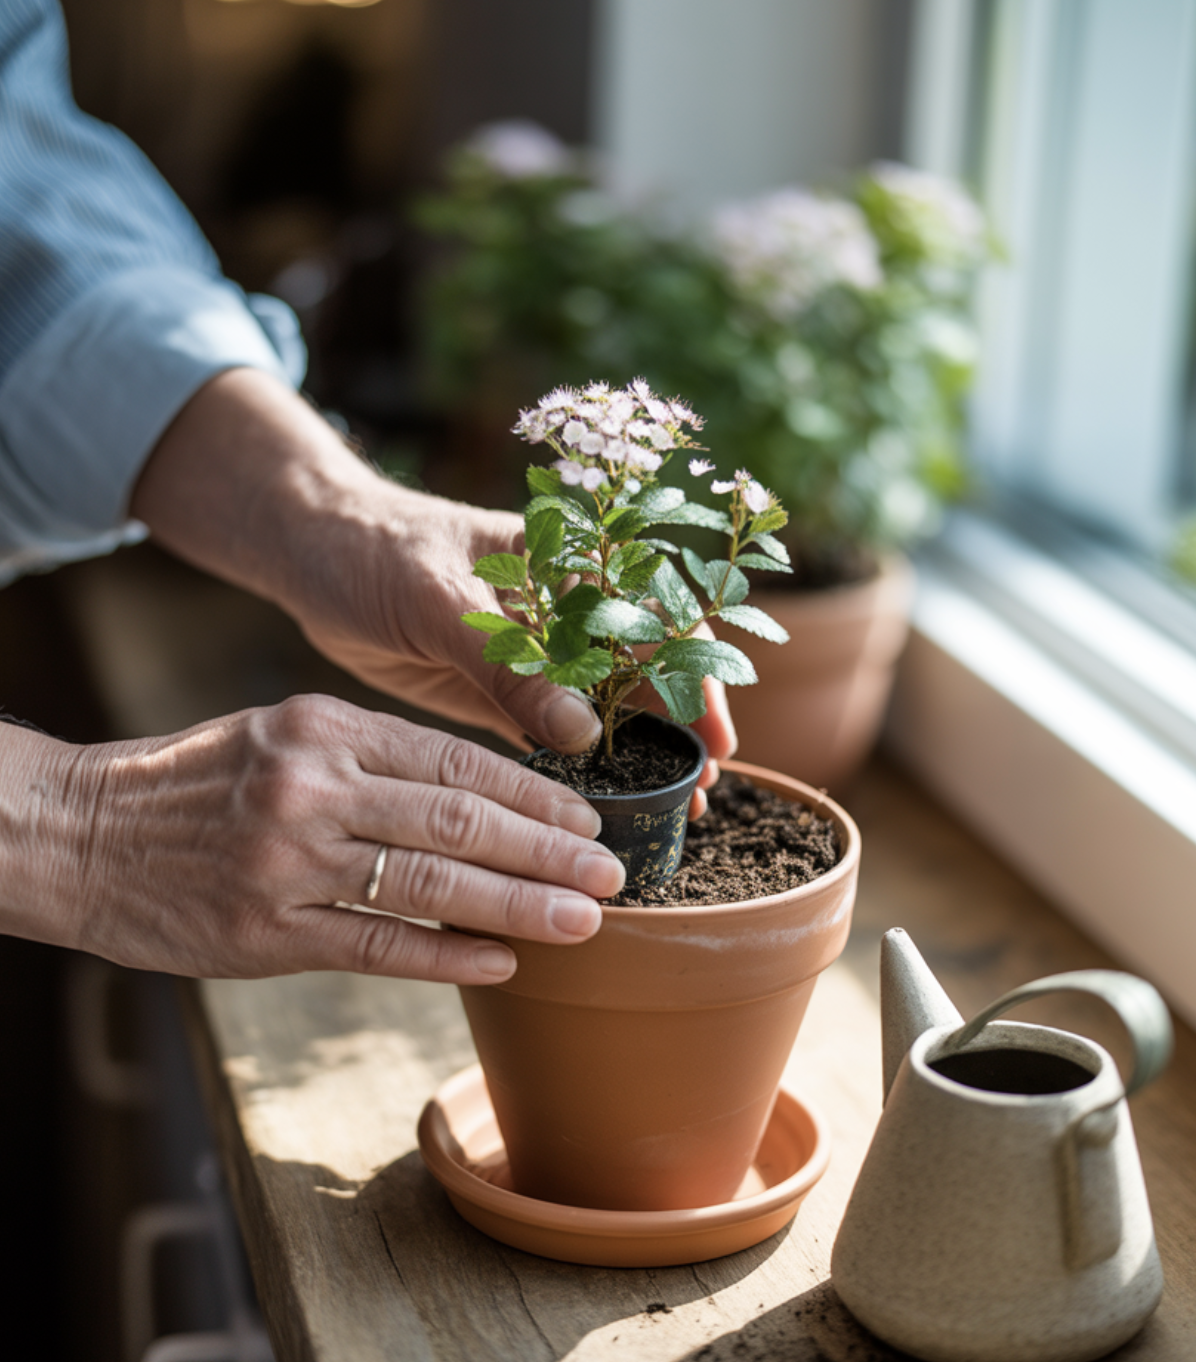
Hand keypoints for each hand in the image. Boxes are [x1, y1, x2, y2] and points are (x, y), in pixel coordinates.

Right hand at [3, 698, 624, 982]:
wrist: (81, 833)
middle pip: (459, 822)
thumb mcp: (281, 734)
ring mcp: (289, 864)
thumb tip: (480, 797)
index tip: (587, 821)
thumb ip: (373, 759)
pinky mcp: (265, 934)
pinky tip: (503, 962)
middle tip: (611, 877)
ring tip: (583, 923)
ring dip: (519, 907)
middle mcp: (313, 787)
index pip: (454, 762)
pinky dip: (447, 955)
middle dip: (548, 854)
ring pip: (431, 886)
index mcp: (325, 728)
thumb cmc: (195, 781)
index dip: (533, 796)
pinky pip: (378, 947)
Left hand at [130, 370, 737, 809]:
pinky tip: (603, 806)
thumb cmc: (376, 550)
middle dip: (681, 727)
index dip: (696, 672)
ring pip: (606, 710)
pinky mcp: (499, 694)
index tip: (715, 732)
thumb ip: (507, 663)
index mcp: (570, 564)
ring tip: (672, 810)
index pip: (657, 614)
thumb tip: (583, 731)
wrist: (313, 556)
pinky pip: (552, 737)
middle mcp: (565, 611)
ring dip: (639, 756)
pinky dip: (580, 769)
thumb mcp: (439, 596)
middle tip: (704, 789)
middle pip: (645, 671)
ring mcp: (535, 657)